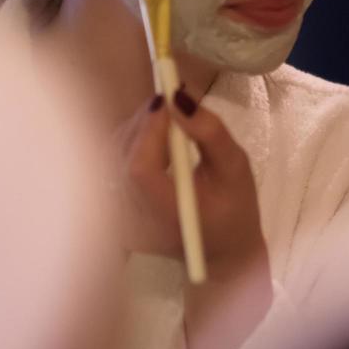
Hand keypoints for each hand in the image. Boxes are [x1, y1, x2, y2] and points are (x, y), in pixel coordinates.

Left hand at [118, 88, 265, 272]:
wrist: (222, 252)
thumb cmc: (234, 210)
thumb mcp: (236, 168)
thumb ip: (211, 133)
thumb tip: (180, 97)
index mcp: (167, 214)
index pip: (141, 169)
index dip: (149, 129)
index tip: (168, 98)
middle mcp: (135, 219)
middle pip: (123, 157)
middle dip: (145, 121)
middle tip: (170, 99)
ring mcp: (120, 217)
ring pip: (113, 156)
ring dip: (138, 129)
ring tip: (168, 121)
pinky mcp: (114, 210)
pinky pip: (113, 165)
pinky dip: (132, 144)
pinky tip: (155, 142)